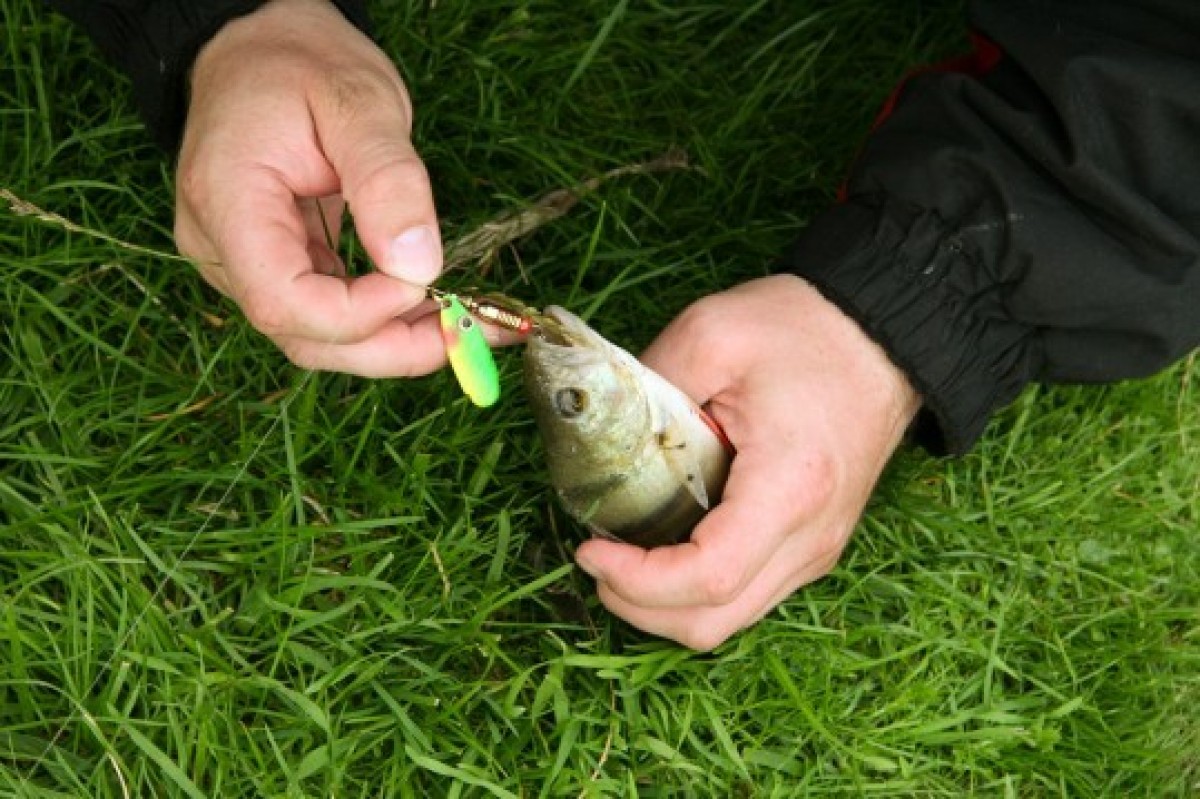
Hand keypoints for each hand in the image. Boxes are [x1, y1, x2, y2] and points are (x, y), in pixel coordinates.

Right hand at [175, 0, 444, 375]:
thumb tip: (420, 267)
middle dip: (392, 347)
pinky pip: (328, 313)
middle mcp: (222, 249)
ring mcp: (243, 264)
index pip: (283, 300)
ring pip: (319, 337)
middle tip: (470, 333)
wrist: (260, 47)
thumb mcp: (357, 101)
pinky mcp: (275, 266)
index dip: (359, 314)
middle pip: (304, 337)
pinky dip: (384, 320)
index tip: (424, 285)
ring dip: (396, 342)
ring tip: (466, 324)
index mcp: (226, 202)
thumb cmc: (300, 64)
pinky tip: (436, 309)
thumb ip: (387, 181)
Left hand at [574, 275, 920, 648]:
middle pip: (712, 621)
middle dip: (639, 607)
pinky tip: (665, 550)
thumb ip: (648, 385)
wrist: (880, 337)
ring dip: (664, 606)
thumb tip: (598, 435)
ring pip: (729, 621)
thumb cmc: (804, 331)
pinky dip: (695, 592)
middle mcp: (811, 536)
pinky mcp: (813, 547)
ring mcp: (816, 549)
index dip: (637, 581)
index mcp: (789, 487)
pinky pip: (747, 597)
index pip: (708, 577)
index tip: (591, 550)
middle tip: (596, 560)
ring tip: (622, 560)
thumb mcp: (711, 334)